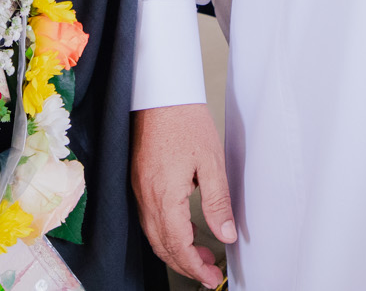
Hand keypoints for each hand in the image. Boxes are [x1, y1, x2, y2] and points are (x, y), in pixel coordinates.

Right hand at [132, 103, 234, 287]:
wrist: (160, 93)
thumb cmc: (185, 120)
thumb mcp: (211, 161)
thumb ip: (217, 202)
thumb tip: (225, 235)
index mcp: (164, 194)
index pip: (178, 245)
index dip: (195, 267)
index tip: (212, 278)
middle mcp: (146, 196)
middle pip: (163, 246)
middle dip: (186, 266)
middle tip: (209, 275)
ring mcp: (139, 189)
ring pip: (154, 235)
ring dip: (176, 251)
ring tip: (202, 256)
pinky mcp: (139, 181)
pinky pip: (150, 219)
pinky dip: (167, 233)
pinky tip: (186, 231)